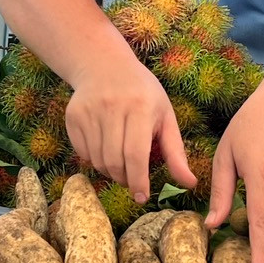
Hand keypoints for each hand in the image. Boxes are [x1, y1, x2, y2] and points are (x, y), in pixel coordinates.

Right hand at [64, 54, 194, 203]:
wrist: (104, 65)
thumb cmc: (142, 93)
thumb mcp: (165, 116)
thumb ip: (176, 152)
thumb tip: (190, 183)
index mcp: (139, 107)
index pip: (135, 153)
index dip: (138, 180)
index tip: (142, 197)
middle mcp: (111, 107)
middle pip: (114, 160)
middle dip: (124, 179)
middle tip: (132, 181)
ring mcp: (89, 111)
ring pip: (97, 160)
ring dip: (110, 172)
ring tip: (121, 165)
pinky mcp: (73, 116)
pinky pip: (82, 153)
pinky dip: (95, 160)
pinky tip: (105, 149)